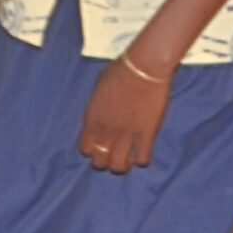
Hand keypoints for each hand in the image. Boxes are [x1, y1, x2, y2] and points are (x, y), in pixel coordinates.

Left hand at [80, 57, 171, 173]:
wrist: (145, 66)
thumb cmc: (121, 70)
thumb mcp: (100, 87)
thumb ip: (98, 107)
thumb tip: (101, 114)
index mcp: (92, 119)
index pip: (85, 149)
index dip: (93, 150)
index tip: (100, 146)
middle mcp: (106, 131)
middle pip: (100, 161)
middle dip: (106, 161)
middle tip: (114, 154)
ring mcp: (126, 134)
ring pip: (119, 166)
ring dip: (123, 165)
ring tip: (129, 159)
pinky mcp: (146, 135)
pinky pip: (142, 159)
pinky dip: (142, 160)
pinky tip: (143, 152)